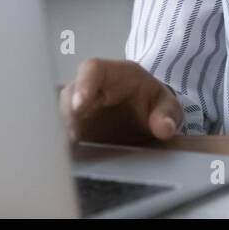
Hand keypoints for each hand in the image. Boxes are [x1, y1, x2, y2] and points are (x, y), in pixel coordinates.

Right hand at [59, 58, 183, 144]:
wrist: (144, 113)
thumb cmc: (151, 101)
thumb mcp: (166, 104)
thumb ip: (167, 113)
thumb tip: (165, 129)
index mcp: (112, 73)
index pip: (92, 69)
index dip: (83, 84)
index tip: (80, 105)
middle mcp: (89, 88)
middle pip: (69, 94)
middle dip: (68, 114)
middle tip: (75, 137)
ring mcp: (77, 109)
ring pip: (61, 116)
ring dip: (63, 133)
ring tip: (73, 151)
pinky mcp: (73, 128)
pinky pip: (61, 134)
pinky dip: (64, 146)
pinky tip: (69, 160)